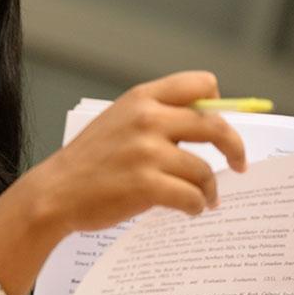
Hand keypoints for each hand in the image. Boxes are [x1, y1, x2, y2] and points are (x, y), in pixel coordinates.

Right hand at [0, 70, 246, 294]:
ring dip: (209, 189)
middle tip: (239, 164)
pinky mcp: (146, 185)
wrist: (54, 193)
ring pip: (204, 170)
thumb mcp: (117, 121)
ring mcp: (146, 153)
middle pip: (215, 127)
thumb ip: (154, 116)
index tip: (219, 123)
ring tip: (203, 199)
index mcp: (140, 99)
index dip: (217, 103)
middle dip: (234, 148)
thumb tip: (206, 126)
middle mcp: (146, 120)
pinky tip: (190, 211)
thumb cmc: (87, 161)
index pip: (199, 83)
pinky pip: (192, 197)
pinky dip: (196, 207)